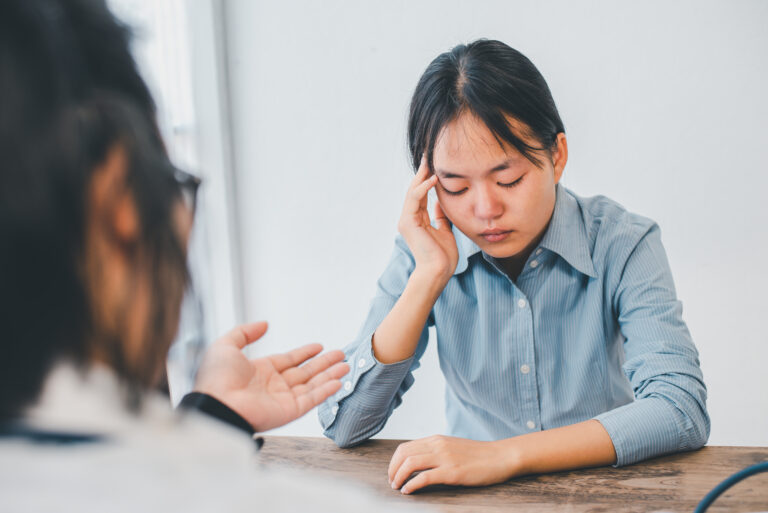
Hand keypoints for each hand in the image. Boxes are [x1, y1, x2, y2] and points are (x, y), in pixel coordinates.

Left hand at [194, 322, 349, 431]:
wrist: (216, 404)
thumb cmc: (215, 379)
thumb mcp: (226, 346)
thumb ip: (245, 333)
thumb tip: (264, 324)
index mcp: (260, 371)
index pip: (289, 360)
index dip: (304, 353)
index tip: (318, 346)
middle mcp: (274, 386)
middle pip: (305, 372)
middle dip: (323, 363)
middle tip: (340, 354)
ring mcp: (282, 399)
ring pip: (312, 385)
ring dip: (329, 375)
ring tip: (345, 366)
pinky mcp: (289, 411)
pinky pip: (311, 399)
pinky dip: (326, 391)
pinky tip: (338, 381)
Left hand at [388, 435, 517, 493]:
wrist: (500, 457)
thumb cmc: (478, 455)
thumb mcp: (452, 447)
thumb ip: (436, 451)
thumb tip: (417, 461)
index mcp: (436, 439)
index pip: (405, 447)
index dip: (394, 462)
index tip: (393, 473)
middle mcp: (438, 446)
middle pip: (403, 454)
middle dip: (392, 470)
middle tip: (392, 482)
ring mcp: (445, 458)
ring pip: (410, 463)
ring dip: (399, 477)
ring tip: (397, 487)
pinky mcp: (452, 472)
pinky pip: (424, 477)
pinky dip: (412, 485)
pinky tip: (408, 491)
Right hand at [397, 158, 457, 282]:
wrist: (438, 272)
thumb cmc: (443, 257)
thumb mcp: (445, 231)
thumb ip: (441, 217)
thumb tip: (441, 204)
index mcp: (417, 221)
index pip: (421, 195)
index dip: (428, 179)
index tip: (436, 164)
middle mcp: (409, 218)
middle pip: (415, 189)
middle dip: (422, 171)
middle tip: (429, 154)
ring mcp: (406, 220)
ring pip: (413, 191)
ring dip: (422, 175)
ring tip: (430, 160)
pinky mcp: (408, 222)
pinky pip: (414, 199)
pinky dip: (423, 187)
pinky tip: (434, 177)